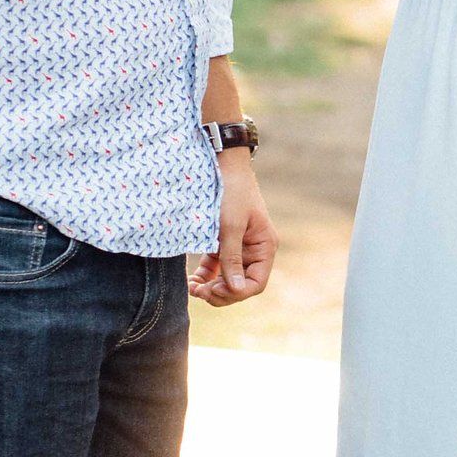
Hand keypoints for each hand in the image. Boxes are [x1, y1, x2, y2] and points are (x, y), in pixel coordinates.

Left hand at [188, 149, 276, 304]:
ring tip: (193, 289)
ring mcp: (239, 247)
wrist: (222, 164)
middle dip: (221, 292)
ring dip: (211, 287)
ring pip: (227, 278)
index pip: (256, 283)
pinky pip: (217, 266)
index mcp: (264, 247)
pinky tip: (192, 280)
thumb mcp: (231, 226)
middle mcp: (254, 250)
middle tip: (200, 292)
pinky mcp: (224, 242)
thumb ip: (232, 258)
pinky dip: (206, 275)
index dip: (237, 293)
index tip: (215, 291)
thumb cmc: (231, 192)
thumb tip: (235, 289)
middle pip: (241, 284)